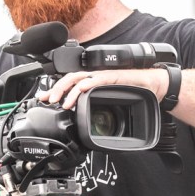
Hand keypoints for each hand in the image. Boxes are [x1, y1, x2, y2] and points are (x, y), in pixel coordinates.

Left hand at [36, 68, 166, 109]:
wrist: (152, 85)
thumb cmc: (132, 92)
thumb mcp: (108, 102)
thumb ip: (94, 106)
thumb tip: (78, 119)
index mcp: (91, 82)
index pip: (68, 83)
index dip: (54, 90)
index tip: (42, 99)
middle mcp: (94, 77)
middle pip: (69, 79)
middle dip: (55, 89)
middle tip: (48, 101)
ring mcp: (103, 76)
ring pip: (80, 78)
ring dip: (68, 89)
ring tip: (62, 102)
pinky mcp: (114, 77)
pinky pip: (98, 79)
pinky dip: (88, 83)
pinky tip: (81, 90)